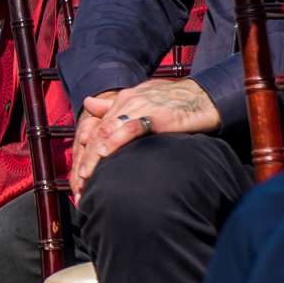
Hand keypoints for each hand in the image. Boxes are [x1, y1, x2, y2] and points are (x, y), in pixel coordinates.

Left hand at [70, 78, 220, 193]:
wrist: (206, 97)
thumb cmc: (174, 102)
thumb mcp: (141, 100)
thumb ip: (114, 105)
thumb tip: (88, 103)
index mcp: (120, 101)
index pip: (93, 129)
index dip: (82, 154)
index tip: (76, 179)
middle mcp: (125, 103)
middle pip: (95, 134)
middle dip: (84, 161)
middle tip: (77, 186)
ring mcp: (139, 108)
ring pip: (106, 131)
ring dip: (93, 157)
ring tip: (85, 178)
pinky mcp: (156, 115)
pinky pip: (131, 127)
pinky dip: (116, 140)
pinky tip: (106, 153)